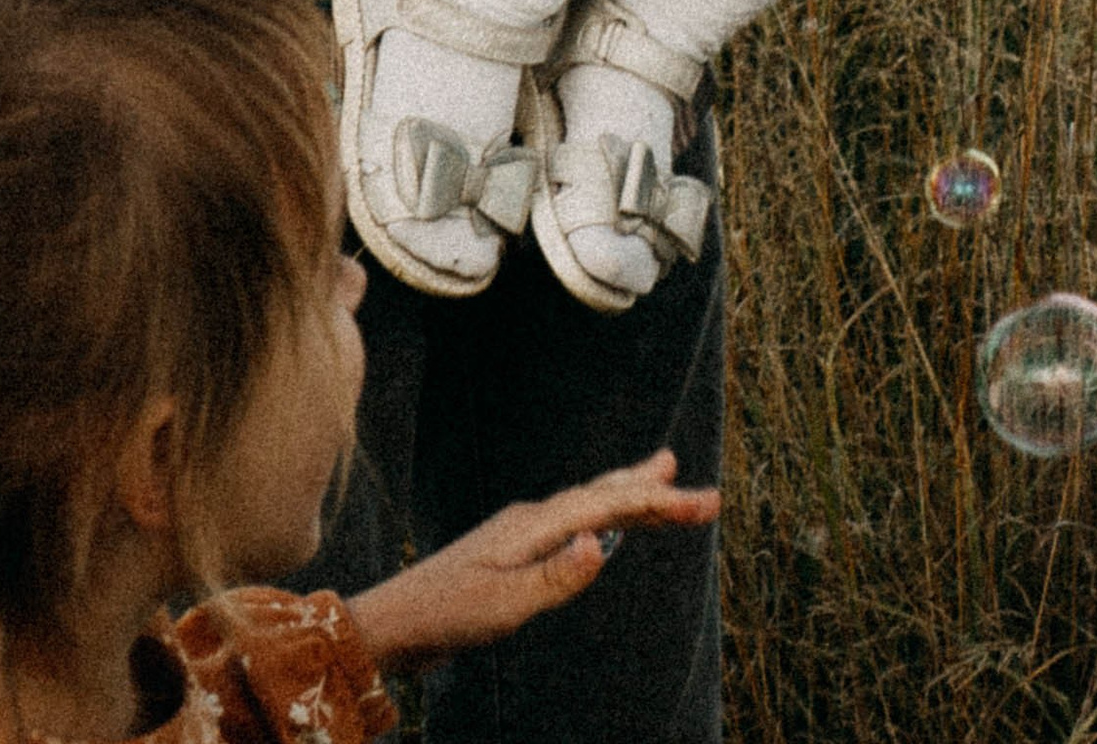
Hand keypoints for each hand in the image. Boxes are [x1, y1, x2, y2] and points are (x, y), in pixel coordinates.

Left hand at [348, 450, 719, 672]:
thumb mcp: (502, 607)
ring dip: (630, 493)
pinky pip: (572, 520)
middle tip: (705, 495)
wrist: (391, 623)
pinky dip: (602, 513)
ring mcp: (522, 530)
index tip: (705, 505)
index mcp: (535, 525)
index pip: (611, 505)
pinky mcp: (513, 549)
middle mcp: (533, 517)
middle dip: (655, 491)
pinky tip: (603, 523)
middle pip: (605, 494)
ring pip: (589, 502)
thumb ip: (554, 578)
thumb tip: (602, 543)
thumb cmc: (445, 617)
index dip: (660, 501)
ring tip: (664, 473)